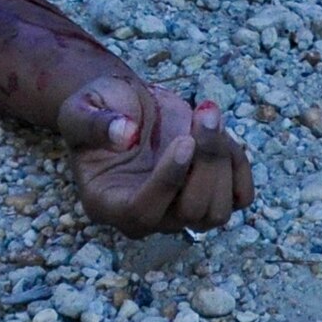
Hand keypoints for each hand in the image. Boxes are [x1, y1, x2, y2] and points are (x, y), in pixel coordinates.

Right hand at [58, 76, 253, 237]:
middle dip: (205, 161)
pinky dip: (240, 165)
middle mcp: (148, 216)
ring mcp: (180, 210)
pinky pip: (239, 197)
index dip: (168, 181)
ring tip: (208, 114)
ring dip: (223, 159)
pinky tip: (222, 132)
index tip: (185, 141)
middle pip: (190, 212)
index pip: (143, 211)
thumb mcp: (81, 108)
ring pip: (218, 210)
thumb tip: (124, 134)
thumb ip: (95, 122)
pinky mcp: (208, 194)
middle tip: (205, 112)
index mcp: (107, 202)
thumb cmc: (98, 108)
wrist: (124, 104)